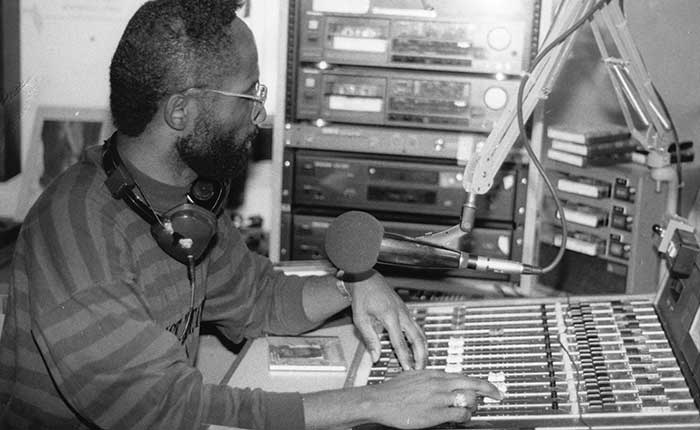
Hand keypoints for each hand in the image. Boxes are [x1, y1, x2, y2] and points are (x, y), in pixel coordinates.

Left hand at [348, 271, 426, 369]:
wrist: (366, 278)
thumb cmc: (362, 297)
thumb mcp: (361, 319)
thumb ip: (370, 339)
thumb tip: (375, 357)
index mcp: (390, 317)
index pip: (400, 343)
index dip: (404, 358)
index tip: (408, 369)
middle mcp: (402, 314)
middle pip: (418, 338)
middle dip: (421, 356)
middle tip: (420, 369)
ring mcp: (406, 312)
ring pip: (421, 333)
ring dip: (423, 348)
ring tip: (422, 361)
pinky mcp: (406, 311)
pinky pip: (417, 327)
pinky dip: (420, 340)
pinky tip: (418, 348)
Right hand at [364, 370, 502, 427]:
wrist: (378, 400)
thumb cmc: (392, 390)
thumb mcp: (413, 375)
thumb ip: (430, 378)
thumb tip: (441, 381)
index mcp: (434, 374)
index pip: (464, 375)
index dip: (481, 382)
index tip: (490, 387)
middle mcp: (439, 383)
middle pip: (472, 384)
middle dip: (489, 390)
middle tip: (499, 396)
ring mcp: (438, 398)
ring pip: (468, 399)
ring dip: (474, 406)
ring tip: (471, 411)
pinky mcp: (435, 413)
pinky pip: (460, 414)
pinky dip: (465, 417)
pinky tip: (461, 420)